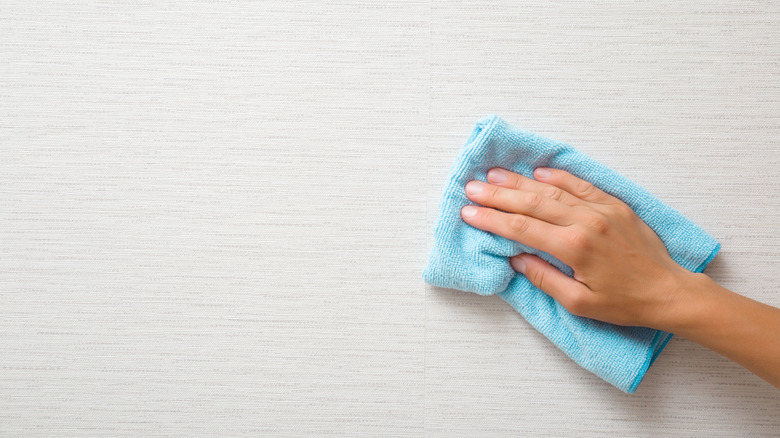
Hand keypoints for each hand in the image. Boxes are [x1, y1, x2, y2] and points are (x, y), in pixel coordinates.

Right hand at [460, 167, 696, 329]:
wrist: (668, 291)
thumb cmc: (624, 303)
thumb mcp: (579, 303)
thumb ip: (545, 278)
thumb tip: (516, 259)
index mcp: (574, 247)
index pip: (522, 228)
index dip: (492, 220)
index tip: (469, 212)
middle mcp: (585, 222)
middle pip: (532, 203)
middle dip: (498, 195)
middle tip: (472, 187)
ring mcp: (601, 209)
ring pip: (553, 190)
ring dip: (521, 181)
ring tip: (495, 175)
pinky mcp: (614, 204)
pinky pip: (581, 184)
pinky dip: (558, 176)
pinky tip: (538, 172)